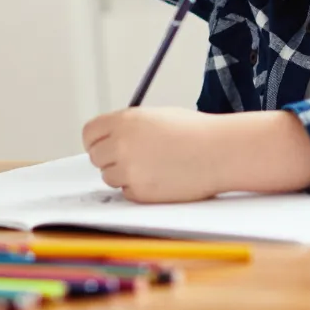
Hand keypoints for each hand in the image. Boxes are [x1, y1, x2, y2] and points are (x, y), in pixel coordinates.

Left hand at [83, 108, 309, 202]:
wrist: (220, 152)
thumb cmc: (193, 132)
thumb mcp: (153, 117)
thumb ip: (126, 127)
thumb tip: (106, 140)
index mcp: (124, 120)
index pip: (89, 133)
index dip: (96, 140)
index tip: (103, 145)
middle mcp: (121, 144)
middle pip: (96, 157)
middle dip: (109, 158)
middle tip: (132, 158)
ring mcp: (129, 169)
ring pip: (110, 177)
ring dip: (125, 175)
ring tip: (153, 167)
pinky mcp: (140, 192)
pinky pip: (127, 193)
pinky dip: (139, 189)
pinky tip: (161, 179)